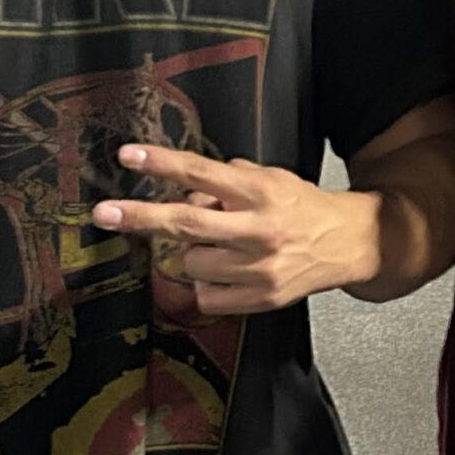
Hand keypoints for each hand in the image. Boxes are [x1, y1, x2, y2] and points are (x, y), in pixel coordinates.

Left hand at [88, 144, 375, 314]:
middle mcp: (259, 228)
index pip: (201, 172)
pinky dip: (207, 285)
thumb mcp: (269, 178)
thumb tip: (182, 191)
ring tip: (223, 248)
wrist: (349, 244)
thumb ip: (225, 181)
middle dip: (140, 217)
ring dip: (195, 254)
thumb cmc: (302, 208)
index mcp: (259, 191)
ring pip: (192, 262)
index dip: (161, 163)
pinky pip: (206, 295)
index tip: (128, 156)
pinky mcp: (261, 298)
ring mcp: (259, 267)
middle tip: (105, 212)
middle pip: (186, 222)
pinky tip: (229, 273)